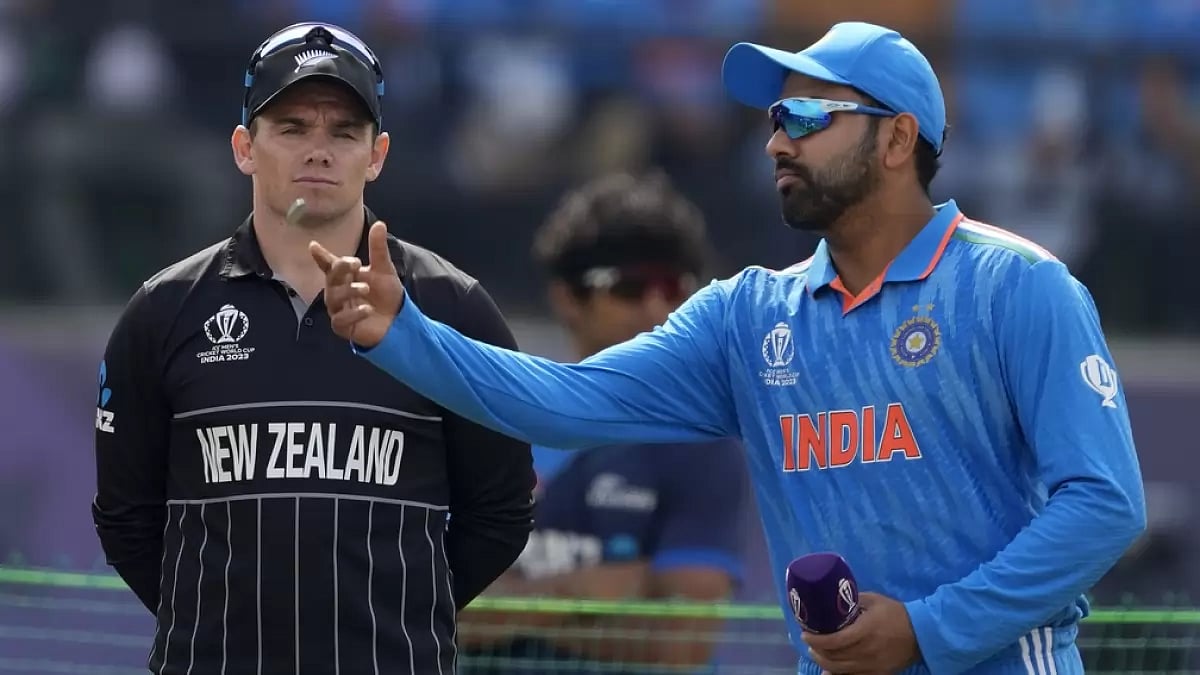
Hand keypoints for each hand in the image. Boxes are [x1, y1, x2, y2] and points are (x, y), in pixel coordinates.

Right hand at [309, 221, 403, 348]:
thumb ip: (378, 249)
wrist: (398, 320)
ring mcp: (339, 309)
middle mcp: (338, 291)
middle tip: (356, 263)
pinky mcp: (343, 327)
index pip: (330, 265)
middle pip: (331, 278)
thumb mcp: (384, 270)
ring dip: (348, 291)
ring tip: (366, 288)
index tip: (314, 246)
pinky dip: (353, 314)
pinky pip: (340, 320)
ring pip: (333, 298)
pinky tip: (368, 309)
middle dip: (340, 269)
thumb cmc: (386, 295)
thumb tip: (379, 224)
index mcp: (346, 276)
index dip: (321, 256)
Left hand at [803, 592, 919, 674]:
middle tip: (809, 642)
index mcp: (866, 630)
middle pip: (834, 657)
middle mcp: (868, 650)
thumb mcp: (873, 600)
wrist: (922, 633)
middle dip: (817, 651)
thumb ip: (852, 600)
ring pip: (841, 670)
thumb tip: (831, 600)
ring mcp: (873, 665)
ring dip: (824, 663)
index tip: (805, 633)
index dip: (816, 639)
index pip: (835, 640)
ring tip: (817, 653)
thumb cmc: (895, 613)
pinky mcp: (878, 673)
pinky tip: (828, 672)